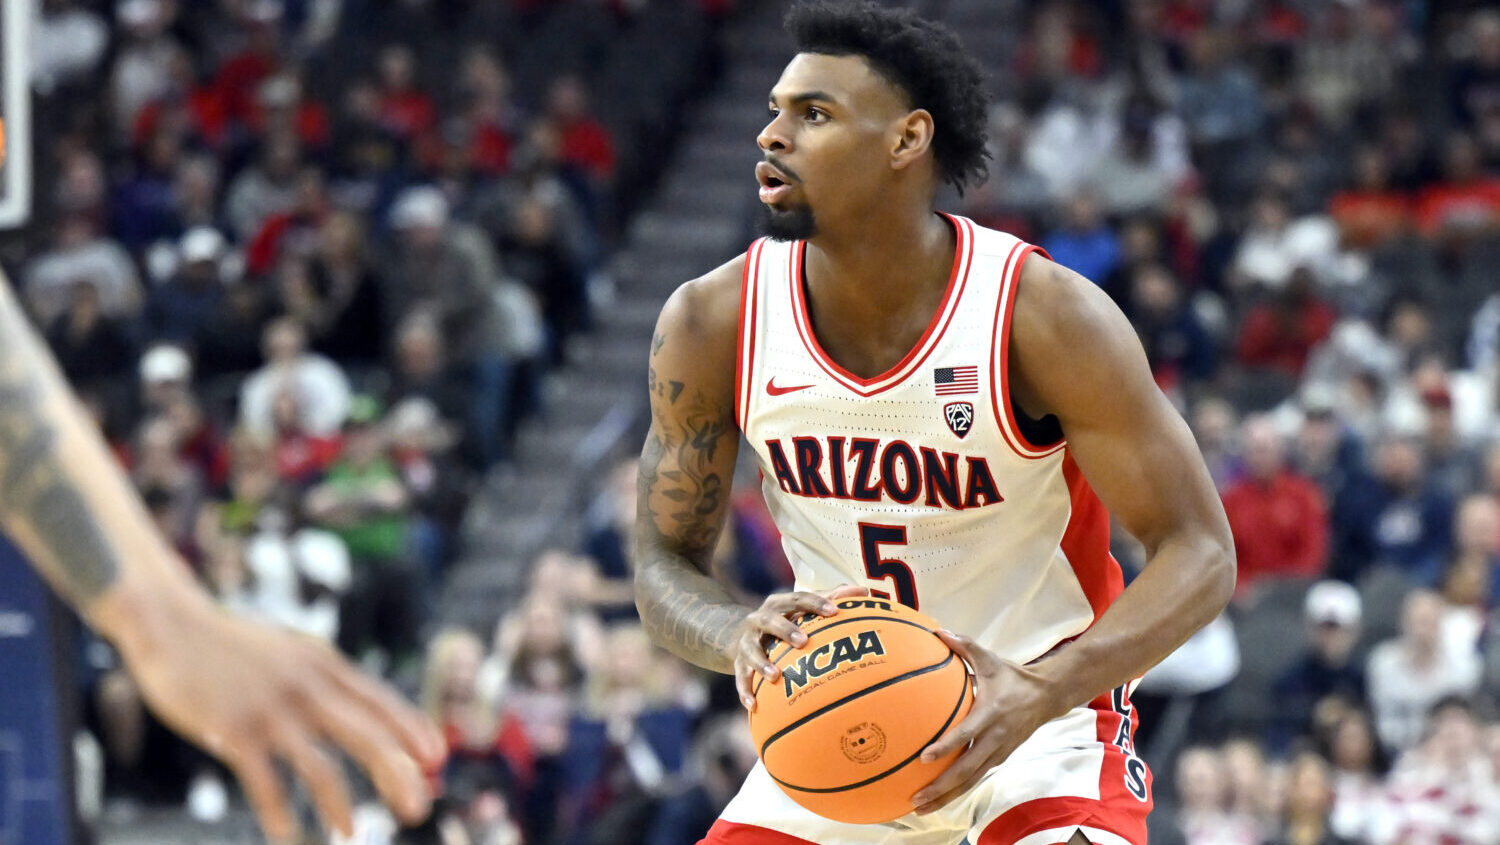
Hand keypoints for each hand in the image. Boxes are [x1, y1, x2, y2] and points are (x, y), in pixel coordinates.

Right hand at [118, 598, 445, 842]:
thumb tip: (361, 713)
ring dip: (341, 806)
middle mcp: (307, 686)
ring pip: (322, 769)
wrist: (172, 623)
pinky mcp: (234, 732)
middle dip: (399, 776)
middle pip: (368, 738)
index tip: (437, 759)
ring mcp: (272, 711)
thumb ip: (323, 680)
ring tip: (352, 832)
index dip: (413, 732)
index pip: (383, 701)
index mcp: (324, 664)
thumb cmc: (234, 647)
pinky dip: (281, 816)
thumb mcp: (291, 652)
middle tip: (419, 808)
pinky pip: (267, 784)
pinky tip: (291, 837)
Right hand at [729, 583, 870, 710]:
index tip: (834, 611)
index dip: (815, 603)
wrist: (738, 635)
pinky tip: (754, 705)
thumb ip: (831, 599)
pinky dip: (745, 691)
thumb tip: (863, 592)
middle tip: (803, 641)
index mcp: (779, 604)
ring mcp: (747, 642)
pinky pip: (740, 678)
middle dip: (786, 630)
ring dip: (762, 662)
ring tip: (775, 676)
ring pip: (751, 650)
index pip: (797, 598)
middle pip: (770, 620)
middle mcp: (760, 620)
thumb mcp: (802, 608)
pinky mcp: (738, 662)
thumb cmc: (784, 621)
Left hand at [910, 630, 1060, 814]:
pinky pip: (975, 779)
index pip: (966, 733)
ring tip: (920, 808)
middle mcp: (995, 738)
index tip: (924, 757)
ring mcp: (998, 752)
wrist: (1048, 697)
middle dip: (940, 786)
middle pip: (965, 770)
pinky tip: (938, 800)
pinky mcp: (999, 759)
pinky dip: (957, 792)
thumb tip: (938, 630)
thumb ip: (964, 646)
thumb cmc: (1013, 677)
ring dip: (946, 796)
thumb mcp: (990, 659)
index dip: (946, 746)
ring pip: (970, 781)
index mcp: (991, 713)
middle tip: (915, 798)